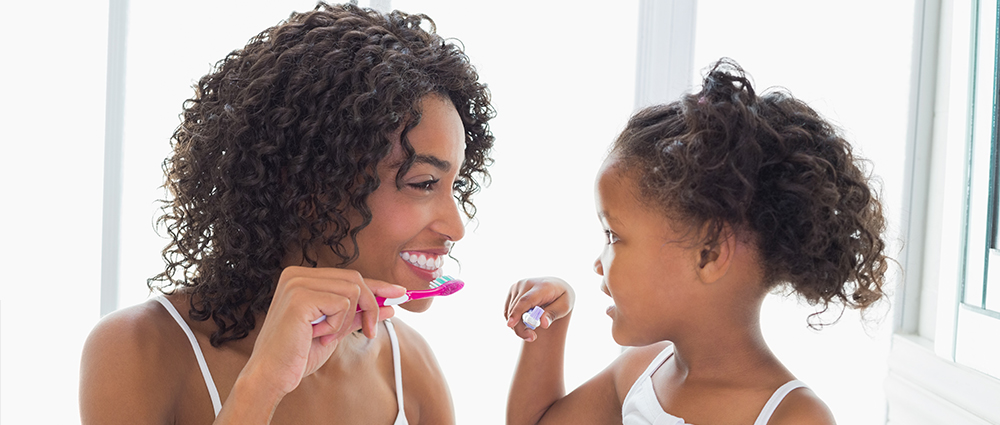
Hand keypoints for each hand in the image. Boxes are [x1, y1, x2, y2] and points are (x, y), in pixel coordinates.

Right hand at [242, 266, 405, 397]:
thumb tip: (389, 305)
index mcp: (302, 278)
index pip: (349, 276)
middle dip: (370, 306)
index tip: (399, 293)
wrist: (272, 374)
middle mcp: (297, 274)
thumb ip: (358, 314)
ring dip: (348, 320)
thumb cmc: (298, 353)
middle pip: (355, 279)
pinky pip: (342, 304)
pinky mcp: (300, 297)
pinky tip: (318, 335)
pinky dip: (337, 325)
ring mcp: (297, 283)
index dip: (377, 285)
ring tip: (326, 335)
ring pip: (353, 291)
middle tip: (370, 331)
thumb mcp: (335, 329)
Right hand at [503, 276, 574, 341]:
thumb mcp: (565, 306)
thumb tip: (543, 324)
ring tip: (532, 331)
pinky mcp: (512, 290)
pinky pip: (507, 310)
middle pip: (516, 309)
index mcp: (542, 286)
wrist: (556, 286)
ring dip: (518, 325)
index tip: (510, 324)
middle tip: (532, 338)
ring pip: (510, 311)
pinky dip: (514, 320)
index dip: (517, 312)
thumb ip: (553, 314)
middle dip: (520, 328)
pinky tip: (525, 322)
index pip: (526, 300)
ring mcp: (518, 286)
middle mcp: (527, 283)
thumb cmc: (561, 298)